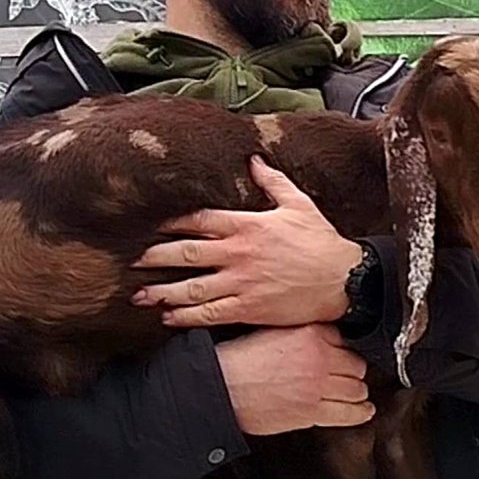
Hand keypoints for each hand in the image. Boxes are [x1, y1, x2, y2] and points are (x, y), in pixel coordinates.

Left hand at [133, 156, 362, 327]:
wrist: (345, 280)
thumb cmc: (322, 242)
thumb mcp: (299, 205)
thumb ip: (273, 182)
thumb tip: (254, 160)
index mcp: (247, 225)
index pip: (199, 220)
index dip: (173, 224)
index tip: (154, 226)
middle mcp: (238, 253)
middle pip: (186, 253)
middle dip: (156, 257)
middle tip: (134, 261)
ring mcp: (241, 283)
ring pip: (191, 287)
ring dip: (162, 291)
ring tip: (140, 295)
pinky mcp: (248, 308)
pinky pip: (209, 314)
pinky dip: (186, 317)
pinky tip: (169, 318)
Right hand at [215, 324, 373, 434]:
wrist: (223, 387)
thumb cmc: (240, 361)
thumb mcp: (274, 331)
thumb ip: (301, 334)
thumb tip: (320, 340)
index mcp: (309, 333)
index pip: (344, 338)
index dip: (344, 349)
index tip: (345, 354)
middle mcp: (319, 357)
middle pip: (356, 364)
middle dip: (353, 371)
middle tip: (348, 375)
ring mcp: (318, 385)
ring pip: (357, 388)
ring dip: (355, 392)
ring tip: (354, 393)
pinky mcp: (313, 411)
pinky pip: (349, 413)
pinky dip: (360, 413)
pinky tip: (363, 411)